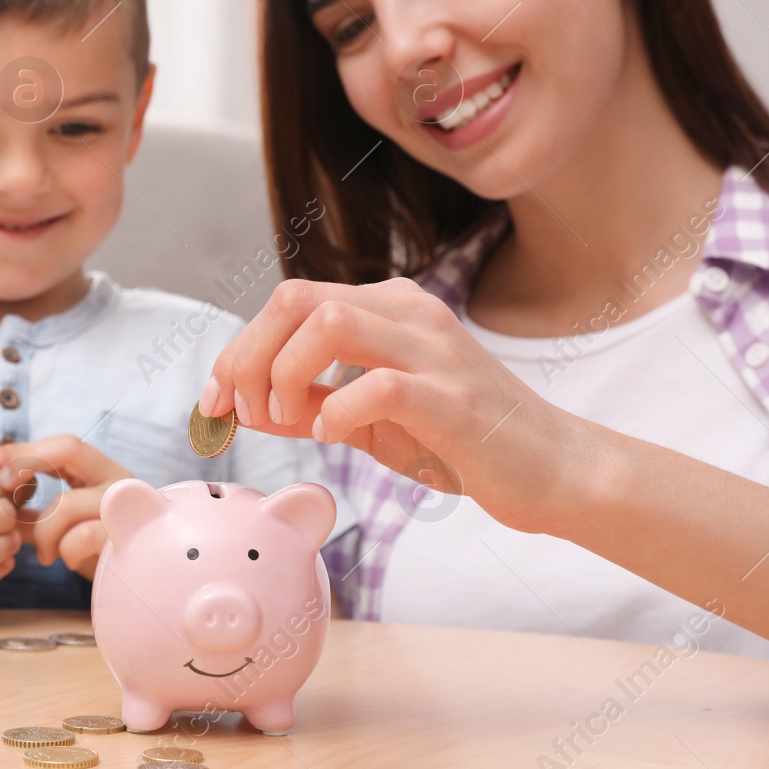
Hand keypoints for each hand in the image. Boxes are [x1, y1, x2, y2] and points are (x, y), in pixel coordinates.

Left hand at [0, 435, 131, 579]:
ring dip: (43, 532)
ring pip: (65, 503)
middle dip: (26, 461)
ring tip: (44, 554)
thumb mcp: (56, 525)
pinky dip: (65, 552)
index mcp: (101, 472)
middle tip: (2, 485)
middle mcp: (118, 480)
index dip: (23, 449)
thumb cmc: (95, 550)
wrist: (136, 582)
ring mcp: (126, 506)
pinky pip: (80, 538)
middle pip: (69, 449)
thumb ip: (26, 511)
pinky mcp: (129, 537)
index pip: (63, 445)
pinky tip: (68, 561)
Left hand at [196, 278, 585, 533]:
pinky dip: (334, 412)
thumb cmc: (461, 440)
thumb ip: (308, 402)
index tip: (216, 400)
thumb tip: (238, 403)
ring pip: (328, 323)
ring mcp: (433, 351)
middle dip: (249, 356)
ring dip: (285, 374)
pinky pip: (375, 386)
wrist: (552, 469)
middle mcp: (409, 313)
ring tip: (290, 420)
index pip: (289, 300)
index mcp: (389, 307)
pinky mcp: (452, 398)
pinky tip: (332, 435)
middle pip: (296, 299)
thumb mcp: (369, 418)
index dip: (237, 348)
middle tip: (247, 411)